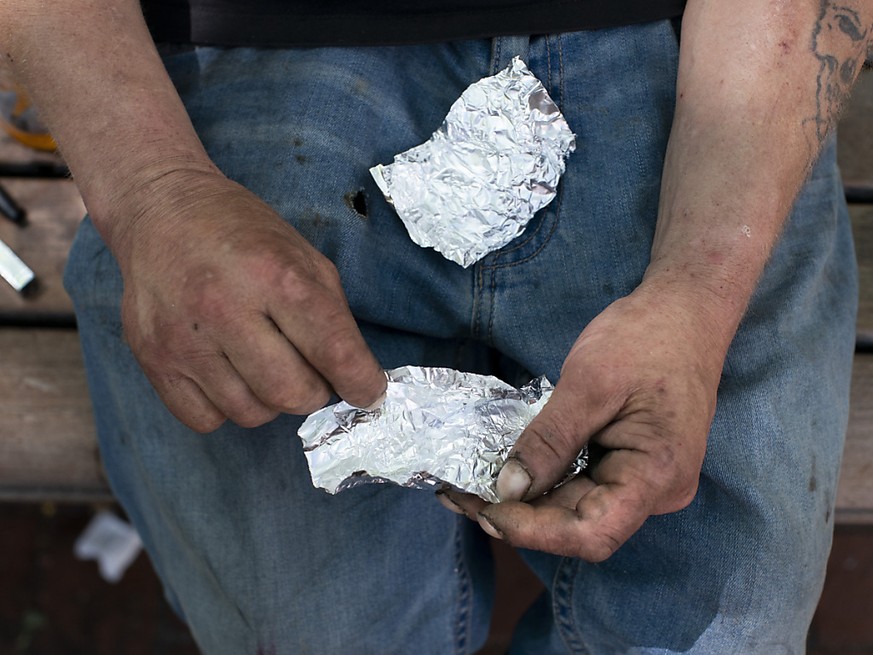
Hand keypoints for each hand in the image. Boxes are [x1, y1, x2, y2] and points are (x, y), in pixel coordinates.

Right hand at [108, 169, 385, 431]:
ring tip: (265, 364)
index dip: (361, 382)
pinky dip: (227, 407)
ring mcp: (182, 338)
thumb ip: (331, 314)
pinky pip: (206, 420)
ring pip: (251, 414)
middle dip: (314, 391)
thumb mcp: (302, 254)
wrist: (160, 210)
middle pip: (291, 393)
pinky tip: (228, 373)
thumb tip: (354, 375)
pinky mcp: (152, 360)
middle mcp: (225, 308)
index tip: (369, 392)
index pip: (333, 351)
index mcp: (275, 275)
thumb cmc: (241, 232)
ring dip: (271, 400)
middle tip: (310, 371)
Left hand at [439, 286, 724, 560]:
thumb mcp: (589, 383)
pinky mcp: (632, 465)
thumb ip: (550, 440)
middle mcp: (657, 491)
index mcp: (657, 475)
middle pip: (581, 525)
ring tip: (471, 486)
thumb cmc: (645, 337)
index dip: (534, 531)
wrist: (685, 309)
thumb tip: (509, 490)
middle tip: (459, 494)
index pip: (591, 533)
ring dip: (527, 502)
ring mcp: (647, 481)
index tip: (485, 508)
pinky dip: (545, 481)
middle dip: (519, 516)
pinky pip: (585, 485)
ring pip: (579, 508)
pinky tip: (507, 471)